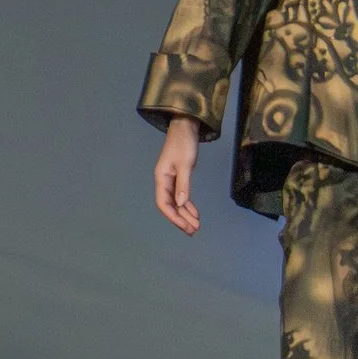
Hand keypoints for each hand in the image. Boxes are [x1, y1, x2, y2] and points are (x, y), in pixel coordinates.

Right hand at [154, 118, 202, 234]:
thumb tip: (181, 203)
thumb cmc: (184, 143)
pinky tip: (195, 213)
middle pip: (171, 206)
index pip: (164, 203)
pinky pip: (182, 196)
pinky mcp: (179, 177)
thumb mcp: (185, 164)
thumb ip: (183, 184)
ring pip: (177, 202)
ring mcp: (171, 180)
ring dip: (186, 214)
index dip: (174, 217)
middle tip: (194, 231)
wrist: (186, 127)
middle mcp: (164, 181)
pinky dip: (188, 205)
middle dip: (181, 219)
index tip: (185, 226)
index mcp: (161, 178)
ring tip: (196, 226)